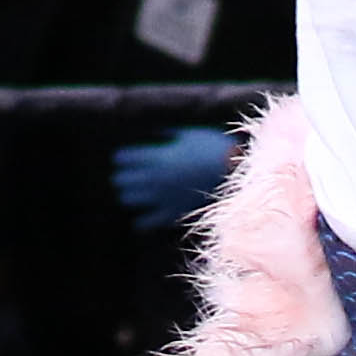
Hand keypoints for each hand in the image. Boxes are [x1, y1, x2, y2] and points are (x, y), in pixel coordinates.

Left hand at [109, 124, 234, 228]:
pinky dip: (142, 221)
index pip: (126, 158)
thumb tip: (156, 134)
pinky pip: (148, 222)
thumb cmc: (213, 148)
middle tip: (123, 176)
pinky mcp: (172, 212)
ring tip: (131, 194)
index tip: (122, 158)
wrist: (234, 172)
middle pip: (123, 180)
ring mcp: (163, 196)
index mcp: (158, 156)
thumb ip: (169, 135)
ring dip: (128, 195)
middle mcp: (156, 177)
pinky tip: (139, 220)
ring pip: (130, 200)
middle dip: (122, 177)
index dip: (122, 158)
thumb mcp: (189, 134)